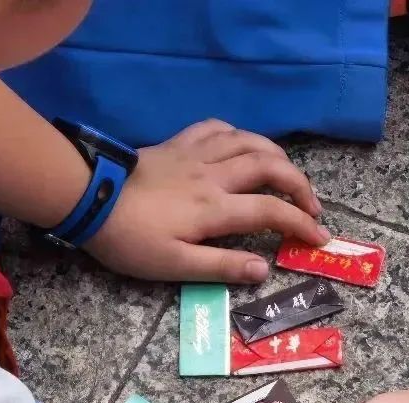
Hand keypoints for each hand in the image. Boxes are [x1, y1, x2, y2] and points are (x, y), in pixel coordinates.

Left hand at [83, 119, 327, 282]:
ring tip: (287, 175)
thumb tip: (263, 269)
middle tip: (311, 207)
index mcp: (215, 209)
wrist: (87, 198)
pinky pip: (218, 128)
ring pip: (250, 141)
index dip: (302, 225)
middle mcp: (214, 175)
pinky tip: (243, 145)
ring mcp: (196, 154)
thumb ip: (222, 267)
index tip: (320, 239)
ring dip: (278, 155)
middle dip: (300, 186)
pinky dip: (240, 134)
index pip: (272, 212)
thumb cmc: (130, 239)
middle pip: (271, 167)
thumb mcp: (174, 265)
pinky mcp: (178, 143)